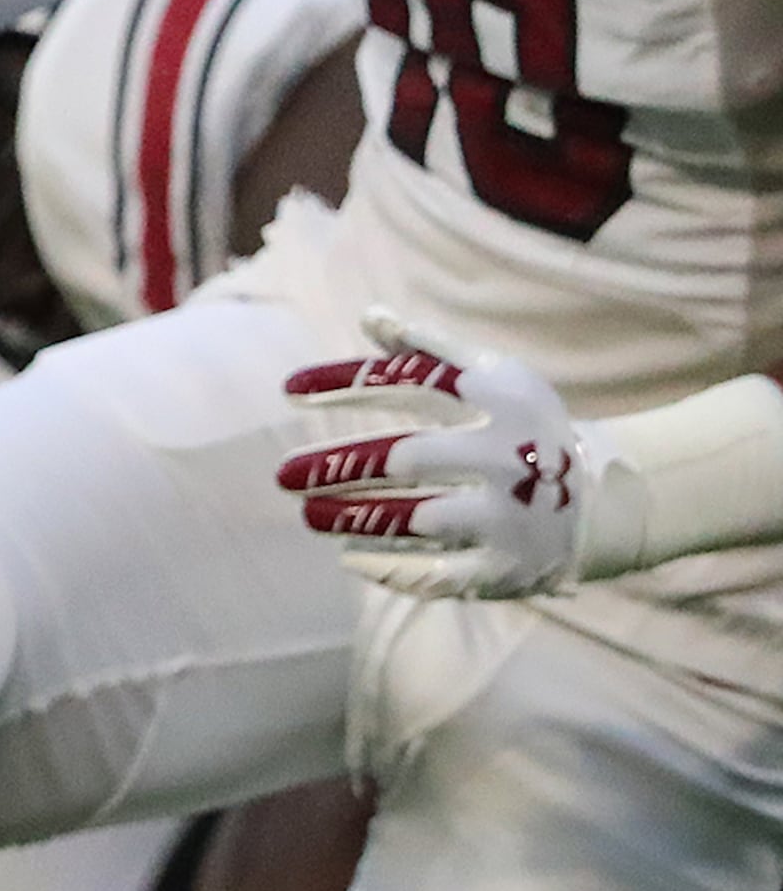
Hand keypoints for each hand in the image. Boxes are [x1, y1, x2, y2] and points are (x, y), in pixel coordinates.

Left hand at [278, 308, 603, 596]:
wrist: (609, 499)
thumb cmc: (526, 427)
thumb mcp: (493, 378)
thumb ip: (430, 350)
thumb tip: (370, 317)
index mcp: (498, 402)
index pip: (409, 382)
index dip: (344, 383)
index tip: (287, 389)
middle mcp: (506, 457)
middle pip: (406, 458)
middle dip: (337, 466)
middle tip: (282, 475)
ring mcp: (510, 516)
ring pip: (416, 521)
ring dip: (352, 519)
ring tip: (308, 515)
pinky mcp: (508, 567)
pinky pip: (439, 573)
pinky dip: (389, 567)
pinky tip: (349, 556)